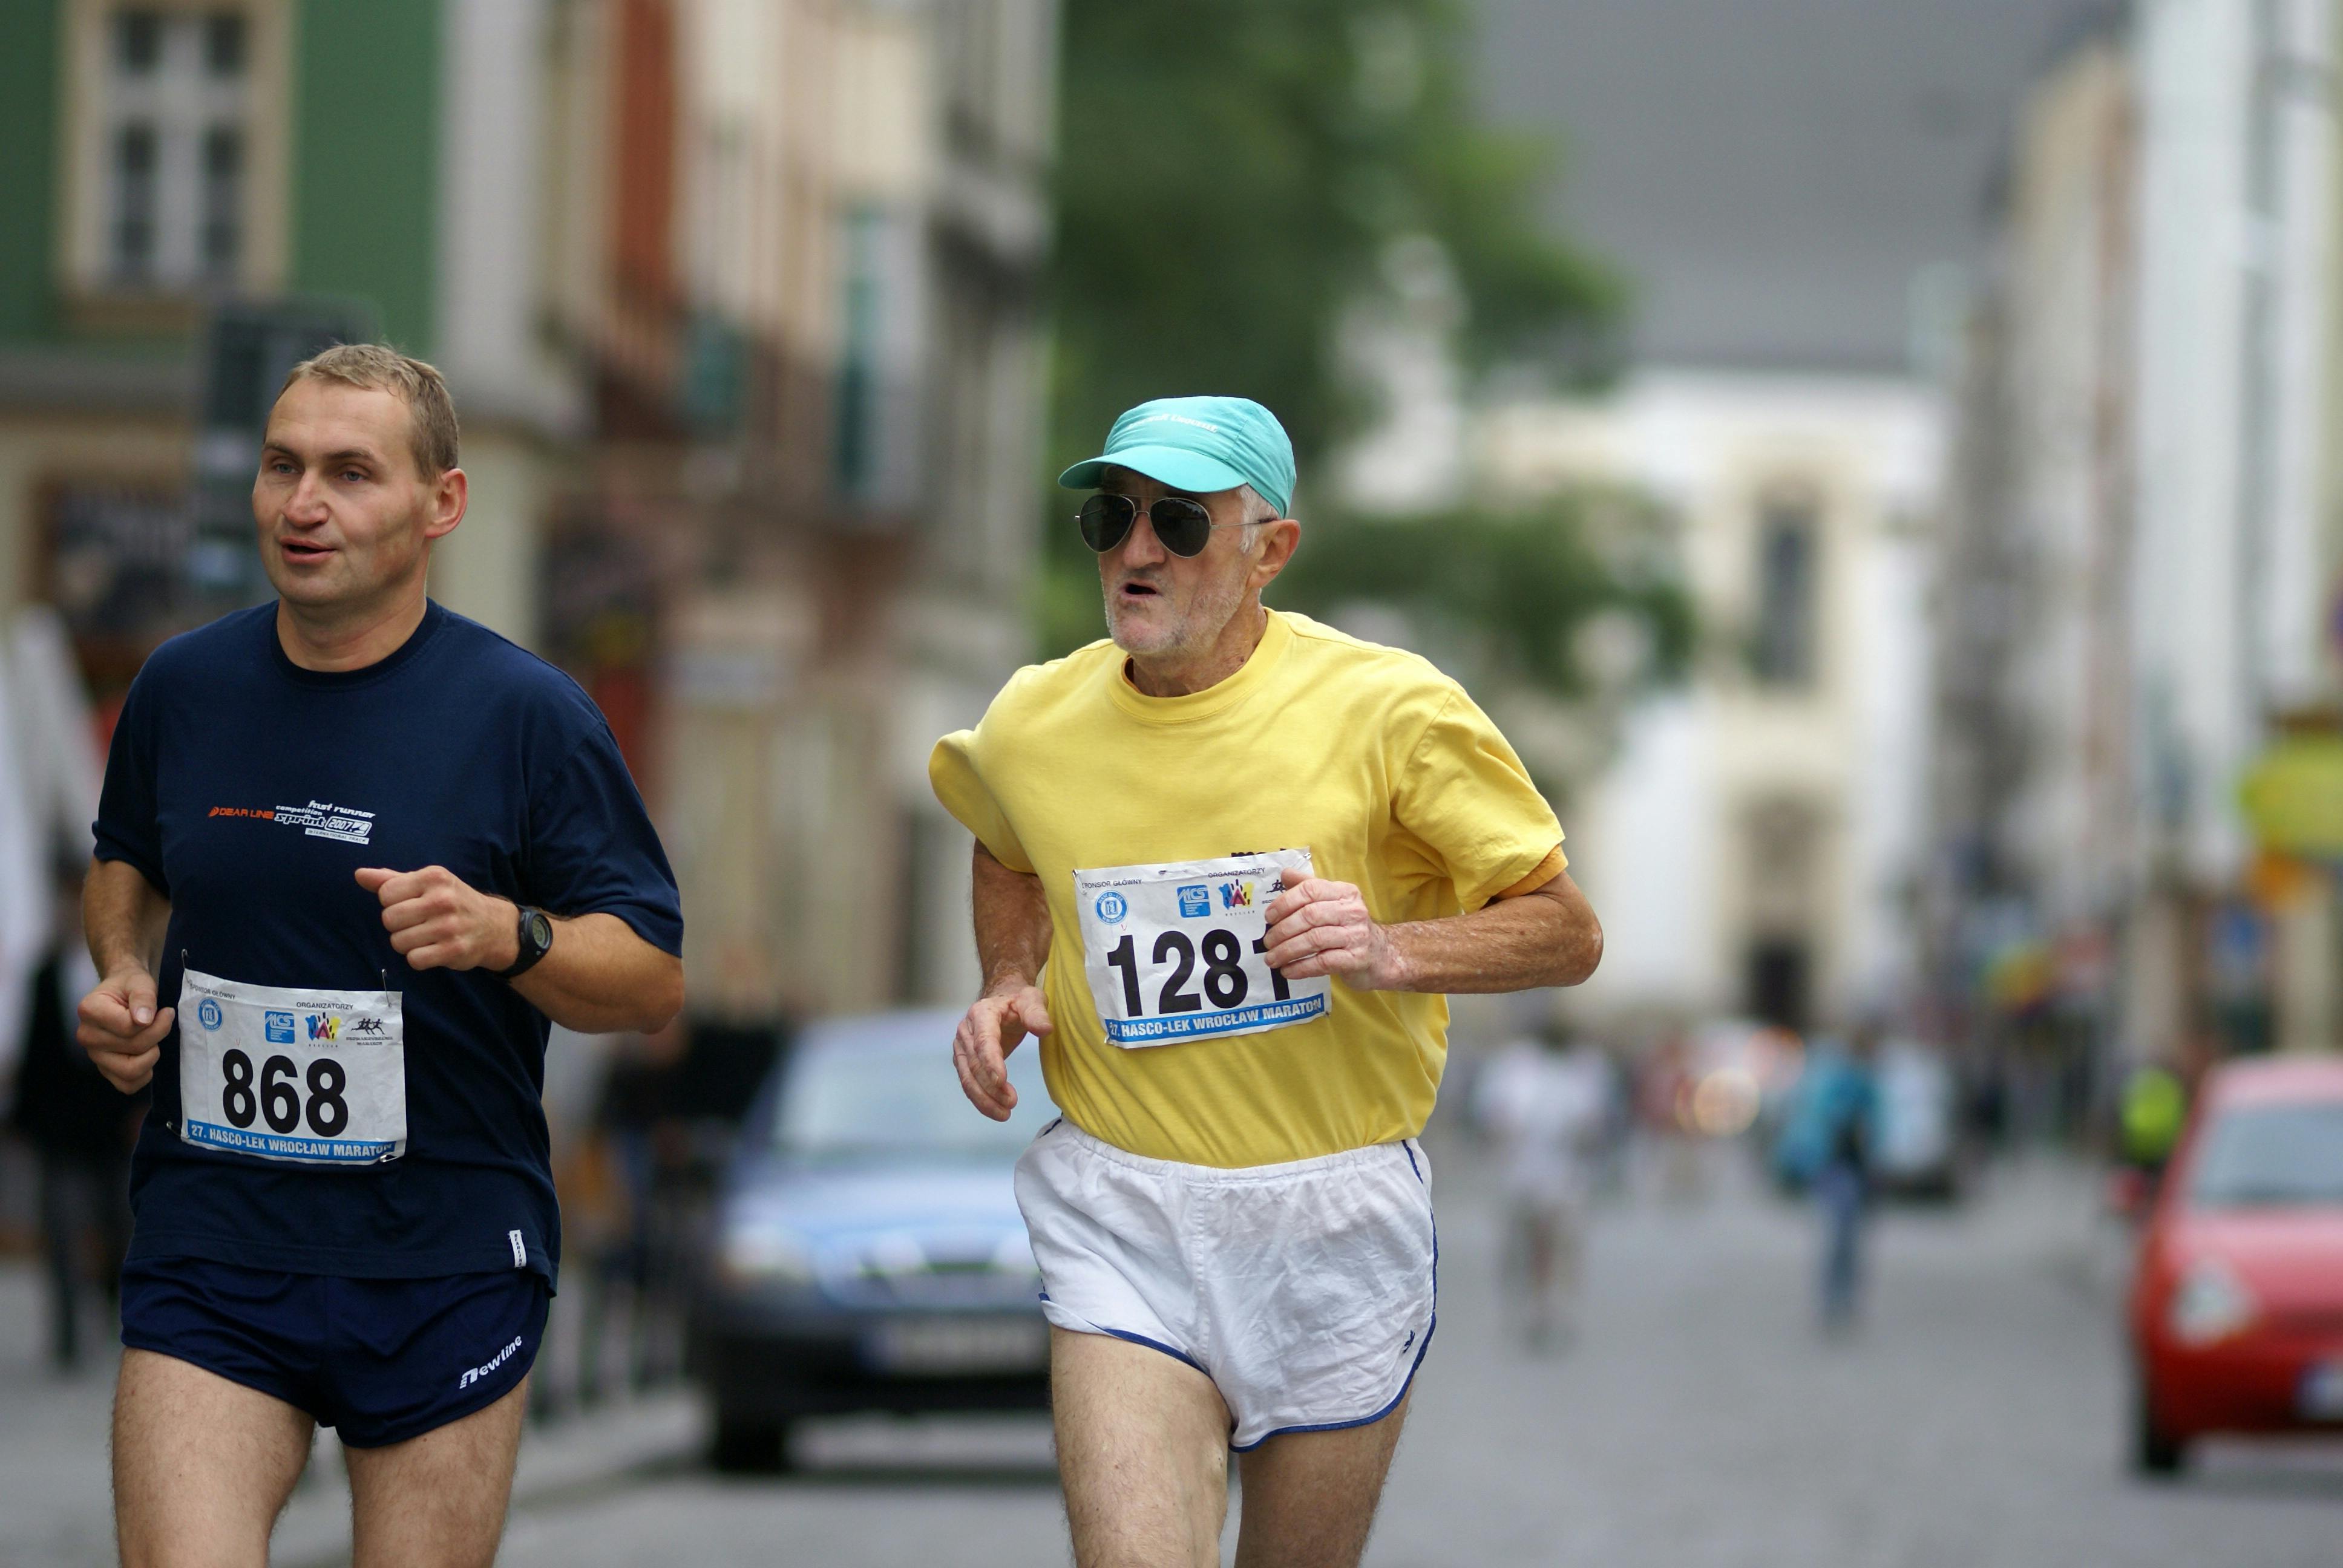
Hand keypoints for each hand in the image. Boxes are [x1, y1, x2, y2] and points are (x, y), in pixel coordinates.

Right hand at [77, 967, 172, 1092]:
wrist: (122, 993)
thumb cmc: (130, 986)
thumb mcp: (140, 982)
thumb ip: (143, 997)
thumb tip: (143, 1020)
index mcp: (89, 1010)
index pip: (128, 1028)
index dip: (155, 1022)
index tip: (164, 1011)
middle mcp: (86, 1036)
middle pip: (133, 1048)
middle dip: (157, 1035)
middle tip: (164, 1020)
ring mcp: (94, 1055)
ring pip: (131, 1071)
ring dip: (152, 1056)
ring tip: (155, 1039)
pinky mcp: (104, 1069)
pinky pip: (127, 1085)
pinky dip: (144, 1075)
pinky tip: (149, 1055)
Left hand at [355, 865, 519, 971]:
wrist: (494, 926)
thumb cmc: (453, 902)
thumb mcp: (427, 884)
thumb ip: (391, 880)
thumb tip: (359, 874)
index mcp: (434, 877)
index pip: (386, 893)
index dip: (392, 902)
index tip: (411, 904)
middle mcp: (442, 899)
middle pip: (389, 919)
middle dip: (398, 925)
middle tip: (417, 923)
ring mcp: (449, 926)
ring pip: (398, 942)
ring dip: (407, 943)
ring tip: (426, 937)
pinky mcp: (453, 950)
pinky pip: (414, 960)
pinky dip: (419, 958)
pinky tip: (432, 950)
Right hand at [952, 983, 1052, 1121]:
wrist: (1002, 998)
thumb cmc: (1018, 1000)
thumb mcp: (1032, 999)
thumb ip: (1037, 1013)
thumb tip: (1045, 1029)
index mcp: (981, 1013)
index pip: (984, 1041)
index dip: (991, 1062)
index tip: (1001, 1081)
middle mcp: (966, 1031)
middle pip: (974, 1064)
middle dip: (990, 1087)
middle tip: (1011, 1103)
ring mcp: (962, 1046)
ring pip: (967, 1077)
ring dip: (984, 1099)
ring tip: (1004, 1114)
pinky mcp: (964, 1059)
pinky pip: (968, 1082)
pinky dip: (980, 1098)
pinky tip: (995, 1110)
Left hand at [1260, 867, 1403, 988]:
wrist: (1383, 956)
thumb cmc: (1349, 928)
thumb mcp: (1333, 903)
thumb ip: (1309, 887)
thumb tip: (1284, 873)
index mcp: (1344, 892)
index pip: (1310, 890)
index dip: (1285, 902)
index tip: (1269, 917)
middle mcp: (1353, 910)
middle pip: (1310, 915)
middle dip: (1283, 930)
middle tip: (1267, 943)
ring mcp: (1357, 935)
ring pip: (1314, 940)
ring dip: (1287, 951)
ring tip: (1272, 959)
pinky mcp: (1357, 959)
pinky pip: (1323, 962)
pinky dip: (1301, 967)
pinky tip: (1288, 971)